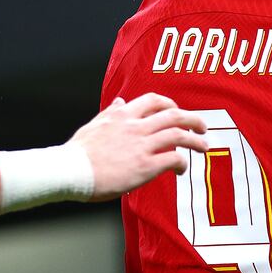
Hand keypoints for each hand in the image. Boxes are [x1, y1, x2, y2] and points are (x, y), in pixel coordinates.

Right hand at [68, 93, 207, 200]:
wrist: (67, 172)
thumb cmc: (76, 154)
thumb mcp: (93, 125)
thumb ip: (110, 113)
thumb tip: (119, 101)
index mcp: (122, 115)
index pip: (153, 100)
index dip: (170, 105)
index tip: (177, 111)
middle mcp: (135, 126)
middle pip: (174, 115)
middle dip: (193, 119)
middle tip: (202, 126)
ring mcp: (141, 146)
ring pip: (179, 135)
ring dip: (196, 141)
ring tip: (204, 146)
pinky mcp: (145, 166)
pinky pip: (173, 159)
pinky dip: (182, 162)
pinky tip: (182, 169)